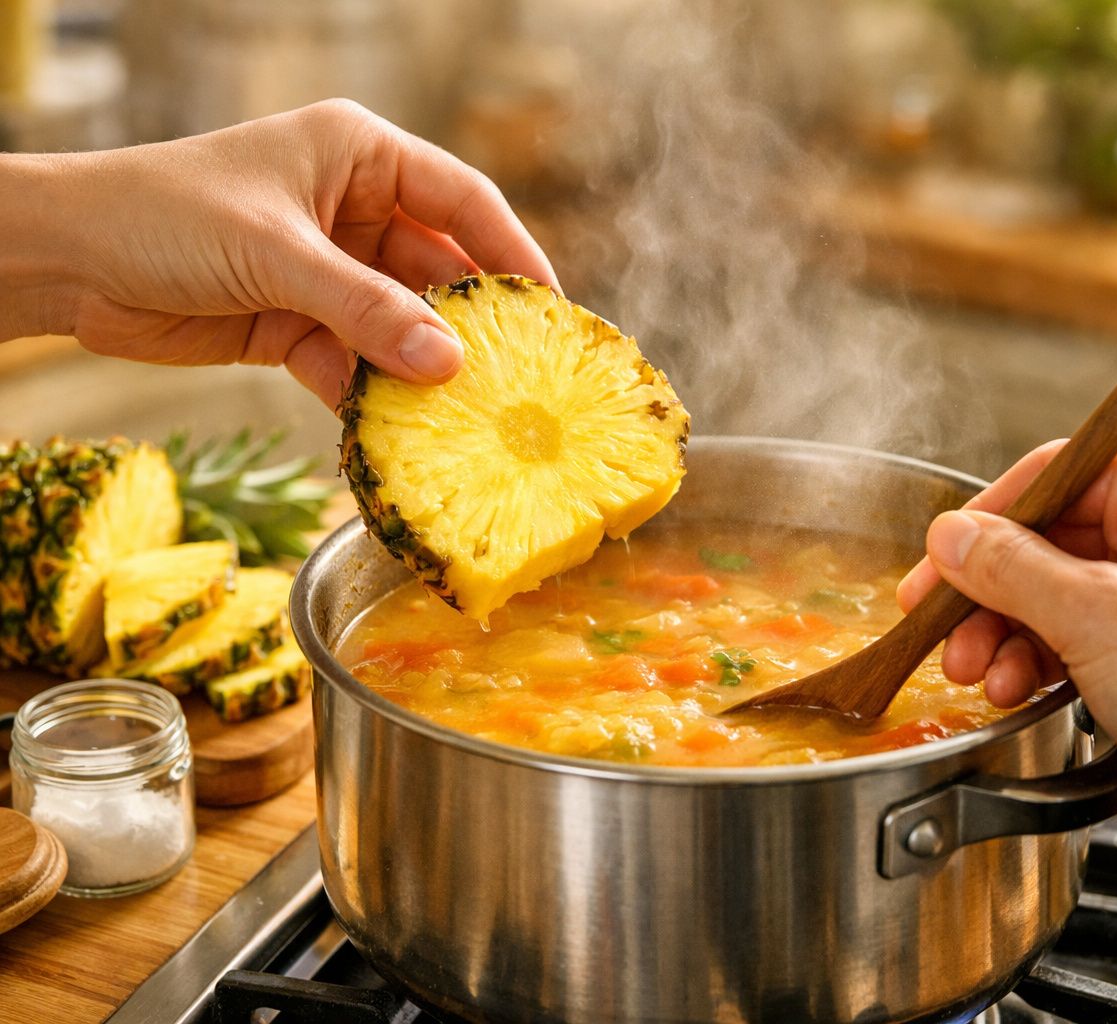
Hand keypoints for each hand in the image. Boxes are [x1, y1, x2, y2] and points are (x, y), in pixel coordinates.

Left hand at [0, 99, 556, 407]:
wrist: (65, 260)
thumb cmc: (166, 214)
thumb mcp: (277, 254)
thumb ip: (365, 310)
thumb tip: (449, 365)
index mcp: (360, 156)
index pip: (463, 199)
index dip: (512, 252)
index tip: (552, 309)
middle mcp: (353, 209)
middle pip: (438, 269)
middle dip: (472, 324)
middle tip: (520, 378)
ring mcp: (327, 269)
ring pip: (399, 322)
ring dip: (422, 366)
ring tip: (469, 414)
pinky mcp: (297, 322)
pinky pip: (354, 359)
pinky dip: (371, 390)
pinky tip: (396, 425)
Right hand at [897, 442, 1116, 871]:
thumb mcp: (1092, 615)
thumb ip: (1009, 568)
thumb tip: (954, 536)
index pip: (1057, 475)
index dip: (988, 517)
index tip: (940, 558)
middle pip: (1050, 541)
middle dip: (990, 591)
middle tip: (941, 628)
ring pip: (1060, 597)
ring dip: (1007, 635)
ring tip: (977, 674)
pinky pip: (1082, 643)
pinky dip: (1040, 664)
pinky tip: (1015, 691)